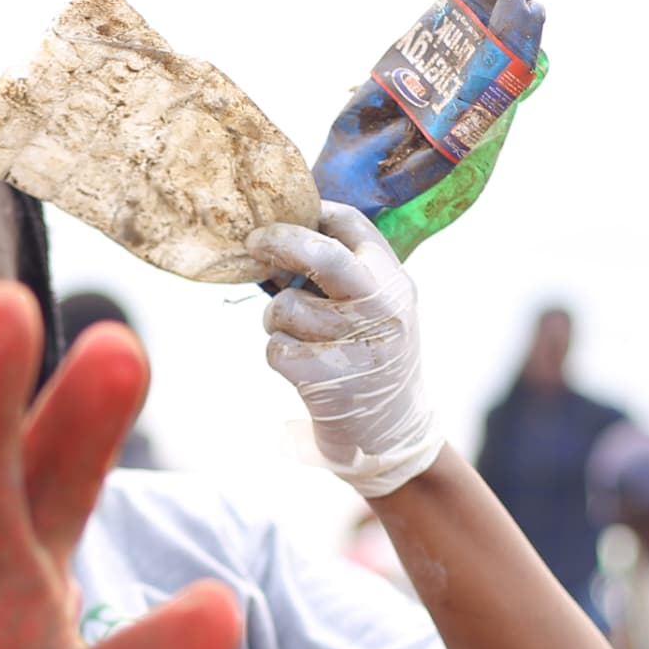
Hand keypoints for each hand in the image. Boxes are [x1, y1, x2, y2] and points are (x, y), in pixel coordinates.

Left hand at [248, 203, 443, 498]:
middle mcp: (381, 307)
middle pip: (320, 254)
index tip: (286, 213)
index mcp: (394, 282)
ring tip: (300, 336)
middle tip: (254, 240)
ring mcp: (354, 343)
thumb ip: (348, 275)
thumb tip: (286, 234)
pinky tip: (303, 367)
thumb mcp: (382, 309)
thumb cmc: (374, 360)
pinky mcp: (326, 378)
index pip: (352, 225)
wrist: (391, 435)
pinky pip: (276, 347)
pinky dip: (279, 354)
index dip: (314, 213)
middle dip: (280, 241)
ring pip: (285, 306)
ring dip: (278, 320)